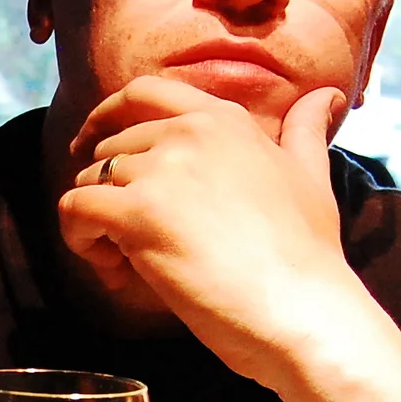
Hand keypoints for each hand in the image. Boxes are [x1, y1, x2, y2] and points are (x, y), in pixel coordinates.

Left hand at [57, 77, 366, 382]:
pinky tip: (115, 272)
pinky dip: (79, 241)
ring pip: (88, 183)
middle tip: (132, 243)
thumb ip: (305, 132)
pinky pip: (74, 211)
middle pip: (110, 149)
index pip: (145, 92)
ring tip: (130, 266)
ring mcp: (161, 170)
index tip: (90, 142)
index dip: (106, 114)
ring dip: (97, 226)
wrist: (302, 309)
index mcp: (224, 120)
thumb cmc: (308, 255)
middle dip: (110, 193)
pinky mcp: (136, 213)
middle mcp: (189, 133)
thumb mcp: (311, 177)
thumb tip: (326, 95)